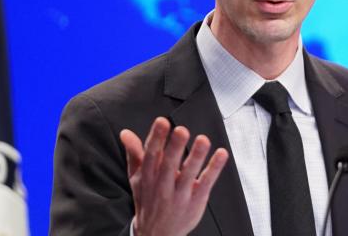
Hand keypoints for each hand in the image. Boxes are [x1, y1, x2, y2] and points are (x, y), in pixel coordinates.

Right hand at [120, 117, 228, 235]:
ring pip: (189, 174)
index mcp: (148, 177)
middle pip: (169, 164)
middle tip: (181, 130)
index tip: (162, 122)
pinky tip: (221, 154)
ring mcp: (180, 194)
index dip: (156, 138)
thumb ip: (134, 153)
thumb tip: (125, 133)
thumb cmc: (148, 200)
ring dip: (197, 156)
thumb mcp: (137, 178)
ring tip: (203, 140)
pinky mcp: (196, 200)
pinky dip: (214, 168)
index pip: (151, 155)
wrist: (156, 234)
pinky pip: (206, 183)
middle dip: (175, 147)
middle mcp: (162, 185)